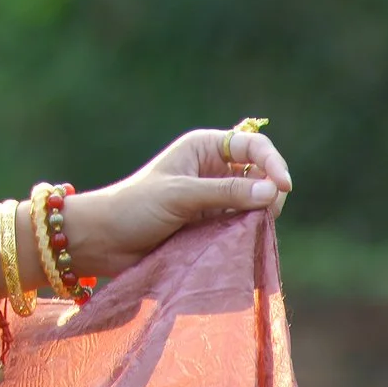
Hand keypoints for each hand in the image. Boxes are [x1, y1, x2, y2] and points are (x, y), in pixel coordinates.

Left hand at [62, 128, 292, 279]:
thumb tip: (272, 191)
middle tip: (265, 215)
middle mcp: (214, 169)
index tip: (283, 187)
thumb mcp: (180, 195)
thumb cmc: (135, 207)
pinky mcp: (213, 224)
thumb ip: (225, 192)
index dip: (273, 162)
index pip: (254, 146)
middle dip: (270, 192)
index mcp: (204, 148)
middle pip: (262, 174)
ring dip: (260, 214)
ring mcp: (215, 198)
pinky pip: (244, 225)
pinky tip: (244, 240)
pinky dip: (250, 231)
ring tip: (249, 229)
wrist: (104, 240)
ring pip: (257, 202)